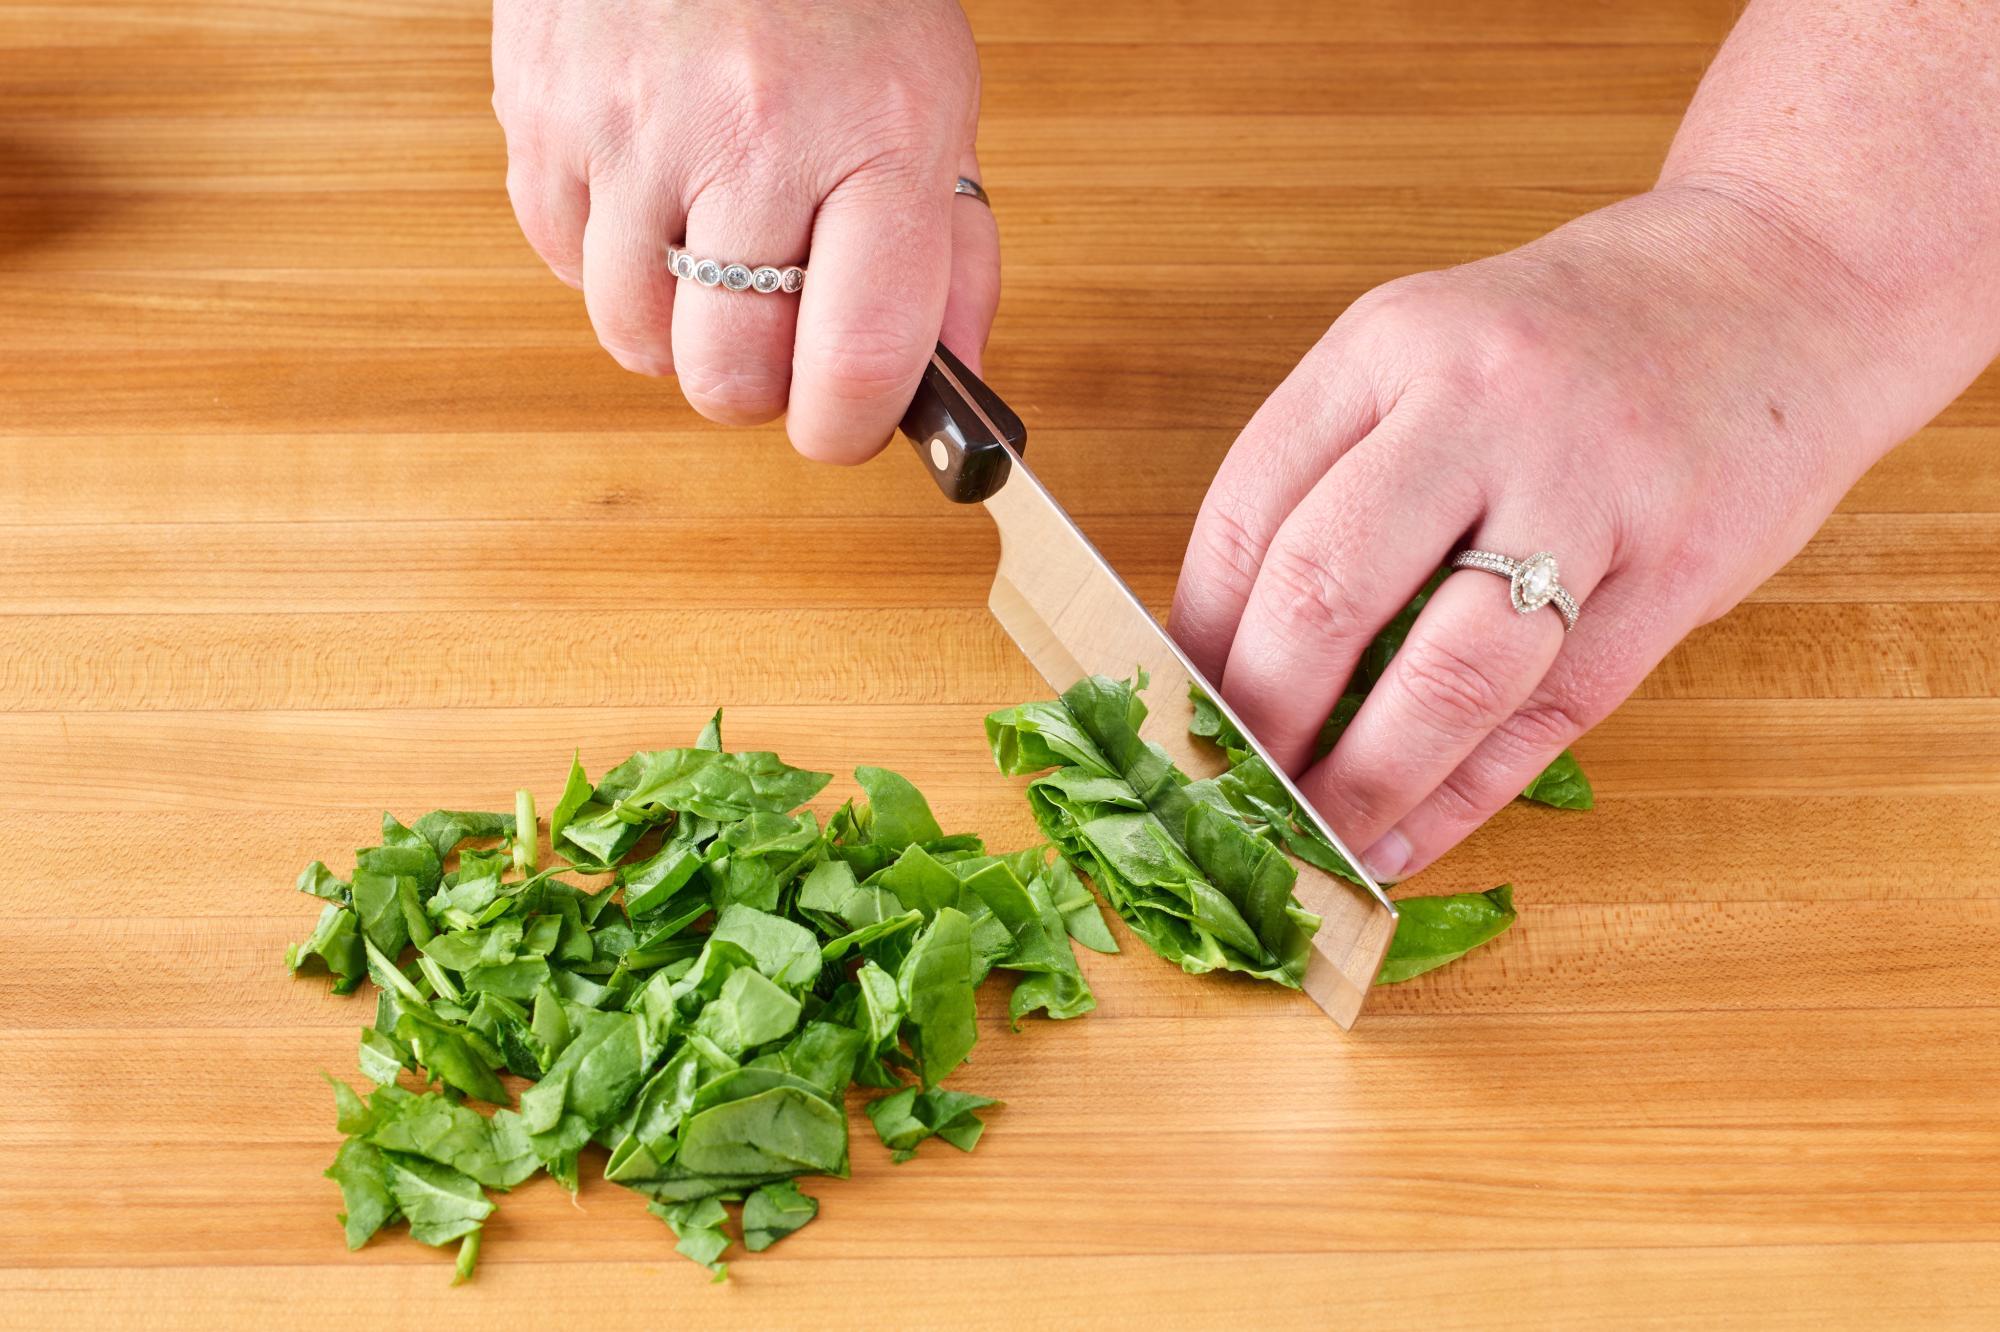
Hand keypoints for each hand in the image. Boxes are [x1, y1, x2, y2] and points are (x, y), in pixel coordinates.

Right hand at [492, 0, 996, 459]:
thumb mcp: (936, 100)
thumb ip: (954, 253)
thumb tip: (955, 386)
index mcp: (877, 139)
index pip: (855, 361)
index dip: (845, 430)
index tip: (844, 428)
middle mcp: (751, 135)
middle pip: (727, 376)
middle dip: (757, 388)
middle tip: (777, 338)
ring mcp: (632, 125)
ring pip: (634, 337)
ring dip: (676, 330)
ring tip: (712, 254)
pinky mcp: (542, 110)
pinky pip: (562, 263)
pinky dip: (608, 262)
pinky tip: (653, 199)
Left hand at [1171, 184, 1901, 881]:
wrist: (1790, 280)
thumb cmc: (1578, 339)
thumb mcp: (1430, 354)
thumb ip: (1337, 475)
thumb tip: (1224, 644)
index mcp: (1389, 344)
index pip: (1246, 513)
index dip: (1195, 638)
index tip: (1169, 714)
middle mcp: (1479, 404)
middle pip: (1323, 592)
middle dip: (1256, 719)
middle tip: (1225, 793)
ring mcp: (1587, 487)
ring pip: (1441, 674)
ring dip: (1357, 784)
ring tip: (1309, 846)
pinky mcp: (1673, 570)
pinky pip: (1545, 714)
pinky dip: (1461, 796)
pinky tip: (1406, 840)